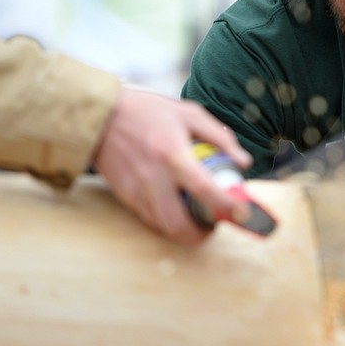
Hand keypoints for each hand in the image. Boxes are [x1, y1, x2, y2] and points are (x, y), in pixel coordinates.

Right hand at [93, 88, 252, 243]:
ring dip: (184, 231)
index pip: (203, 189)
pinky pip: (149, 219)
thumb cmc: (148, 111)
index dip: (226, 206)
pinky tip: (178, 210)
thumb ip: (219, 137)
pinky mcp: (125, 196)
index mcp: (172, 154)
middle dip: (201, 234)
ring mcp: (136, 190)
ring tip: (199, 219)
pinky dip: (167, 222)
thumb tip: (243, 162)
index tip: (242, 213)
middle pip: (178, 224)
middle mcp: (153, 177)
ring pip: (162, 227)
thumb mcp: (189, 113)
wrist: (100, 116)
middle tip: (215, 224)